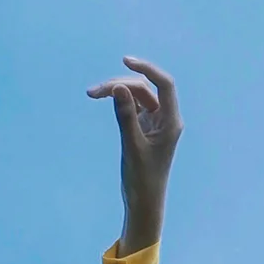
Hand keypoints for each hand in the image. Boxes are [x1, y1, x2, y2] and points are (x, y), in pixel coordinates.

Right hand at [87, 57, 182, 244]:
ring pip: (137, 97)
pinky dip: (119, 102)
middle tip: (94, 91)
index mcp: (171, 122)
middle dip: (120, 84)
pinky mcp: (144, 129)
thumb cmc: (142, 179)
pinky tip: (104, 99)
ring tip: (92, 94)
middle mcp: (166, 119)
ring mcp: (155, 123)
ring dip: (116, 92)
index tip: (126, 61)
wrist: (144, 203)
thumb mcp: (131, 146)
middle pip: (145, 89)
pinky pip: (133, 107)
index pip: (164, 85)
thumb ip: (126, 116)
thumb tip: (118, 87)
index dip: (147, 69)